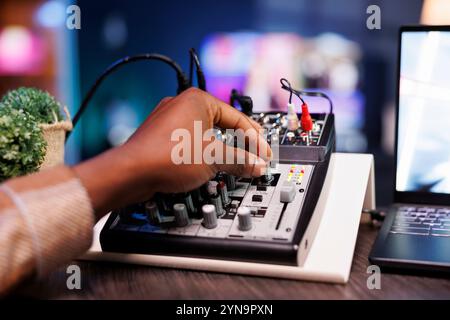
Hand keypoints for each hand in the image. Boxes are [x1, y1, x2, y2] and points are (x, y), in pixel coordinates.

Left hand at [74, 88, 271, 217]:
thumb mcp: (213, 158)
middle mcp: (182, 105)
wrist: (130, 173)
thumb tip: (256, 165)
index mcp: (197, 99)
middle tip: (254, 157)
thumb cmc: (168, 157)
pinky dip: (204, 153)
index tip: (264, 154)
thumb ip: (240, 160)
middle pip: (222, 124)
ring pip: (206, 134)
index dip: (255, 138)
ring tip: (236, 163)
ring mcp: (169, 120)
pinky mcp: (161, 137)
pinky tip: (210, 165)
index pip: (237, 117)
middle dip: (240, 142)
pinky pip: (190, 142)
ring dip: (223, 149)